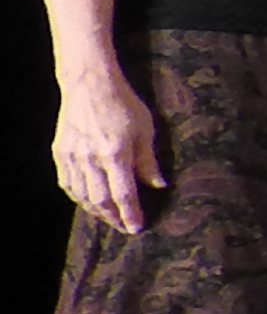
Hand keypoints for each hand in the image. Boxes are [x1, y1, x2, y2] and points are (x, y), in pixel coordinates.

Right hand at [50, 71, 157, 233]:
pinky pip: (67, 183)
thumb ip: (148, 161)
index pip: (123, 194)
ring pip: (81, 195)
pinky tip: (88, 201)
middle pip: (99, 200)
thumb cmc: (123, 105)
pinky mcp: (60, 152)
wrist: (89, 85)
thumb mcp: (144, 131)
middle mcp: (90, 159)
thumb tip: (159, 185)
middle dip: (113, 218)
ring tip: (109, 218)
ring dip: (95, 211)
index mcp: (115, 154)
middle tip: (124, 227)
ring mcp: (72, 156)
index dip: (130, 214)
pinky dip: (78, 197)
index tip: (137, 228)